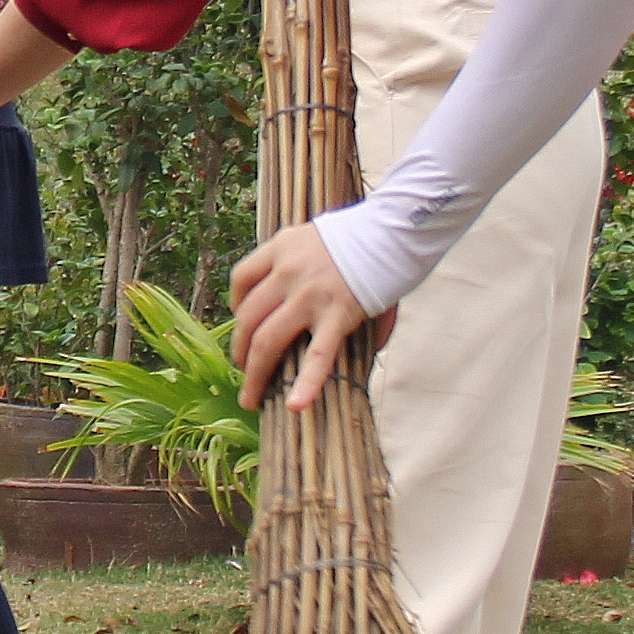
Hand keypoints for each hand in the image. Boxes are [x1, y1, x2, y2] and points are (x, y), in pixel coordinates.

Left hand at [227, 220, 383, 412]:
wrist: (396, 227)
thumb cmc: (363, 233)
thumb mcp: (317, 236)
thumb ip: (304, 264)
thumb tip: (306, 301)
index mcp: (280, 247)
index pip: (241, 279)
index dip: (237, 306)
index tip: (243, 321)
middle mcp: (288, 272)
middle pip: (247, 317)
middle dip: (239, 349)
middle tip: (242, 369)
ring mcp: (310, 295)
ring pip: (267, 341)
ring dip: (254, 374)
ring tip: (251, 397)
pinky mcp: (338, 315)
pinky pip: (318, 356)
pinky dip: (306, 384)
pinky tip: (296, 406)